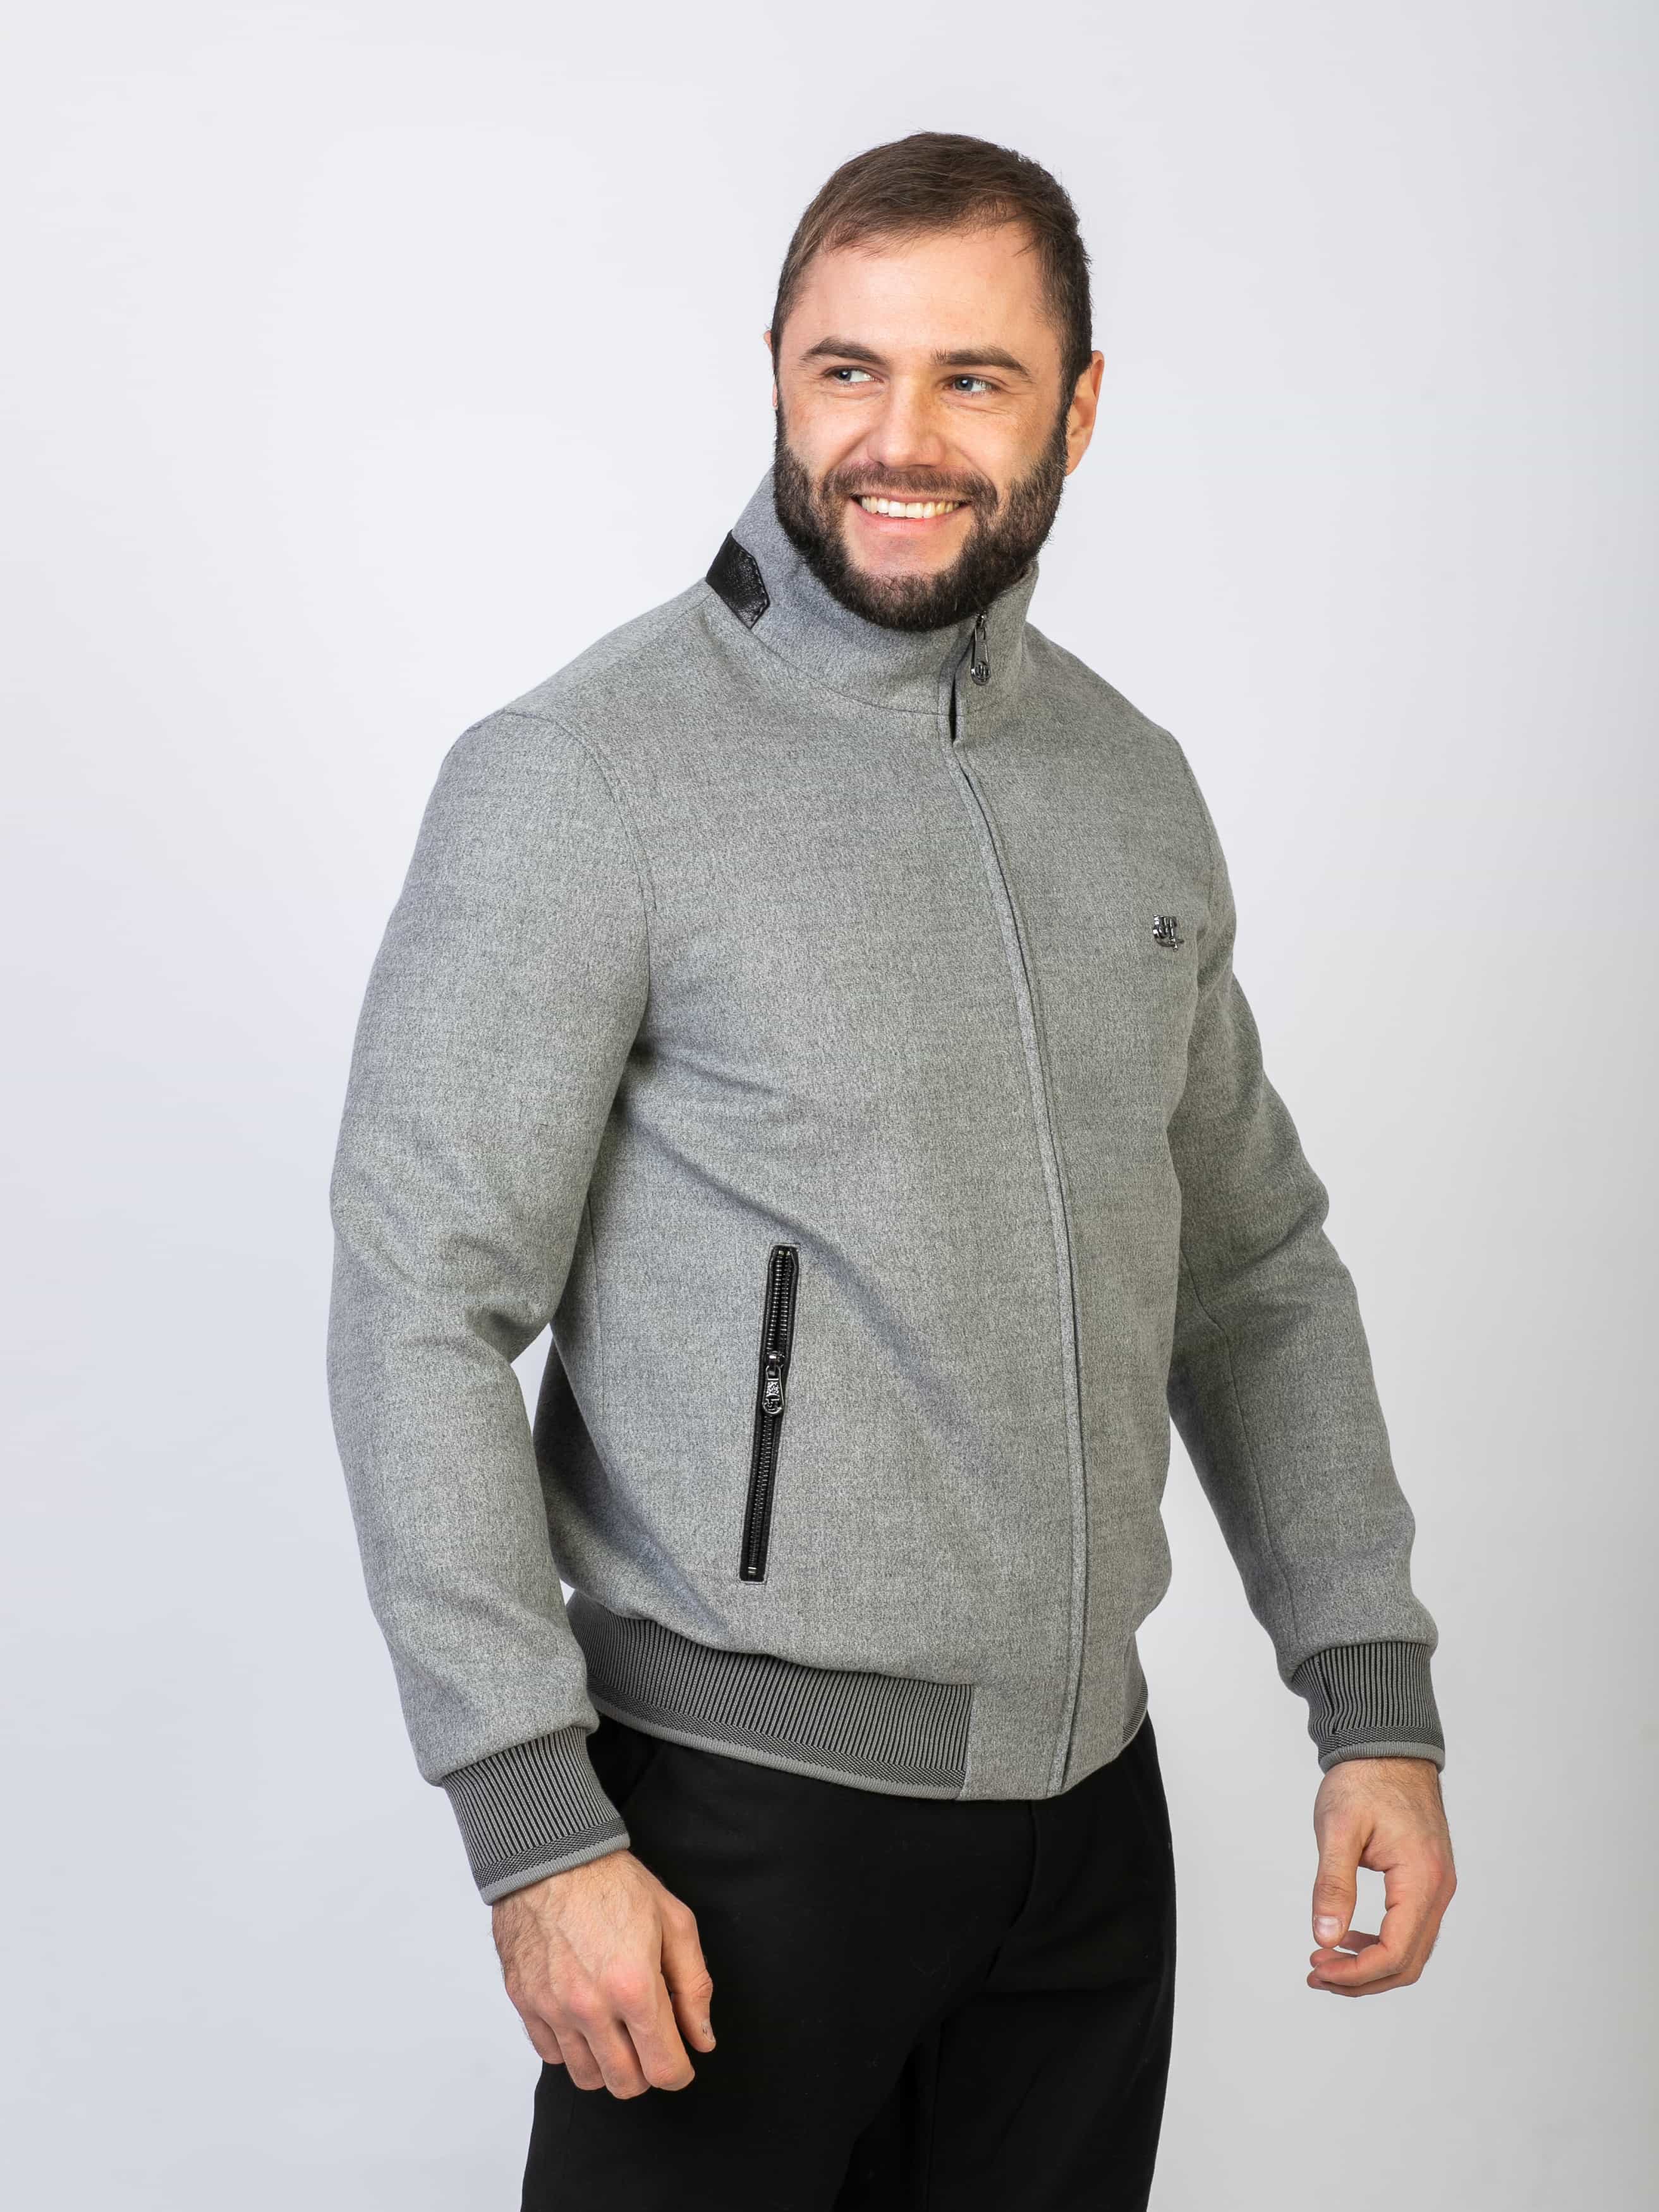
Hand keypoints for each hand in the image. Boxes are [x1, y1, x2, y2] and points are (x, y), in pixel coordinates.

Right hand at [492, 1847, 716, 2094]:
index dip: (680, 2072)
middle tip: (650, 2043)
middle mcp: (591, 2007)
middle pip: (625, 2084)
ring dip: (608, 2064)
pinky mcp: (525, 2003)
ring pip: (586, 2077)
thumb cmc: (614, 1883)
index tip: (681, 2060)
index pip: (664, 2069)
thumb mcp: (675, 1922)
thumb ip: (694, 1986)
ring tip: (617, 2031)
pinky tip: (585, 2019)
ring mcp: (553, 2009)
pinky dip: (572, 2048)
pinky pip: (552, 2055)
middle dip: (646, 2073)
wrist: (552, 1857)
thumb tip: (701, 2039)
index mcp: (634, 1987)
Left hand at [1306, 1756, 1456, 1996]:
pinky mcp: (1428, 1881)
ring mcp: (1437, 1886)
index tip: (1318, 1967)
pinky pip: (1410, 1928)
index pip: (1395, 1952)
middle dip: (1361, 1978)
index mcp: (1421, 1879)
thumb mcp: (1337, 1828)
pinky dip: (1380, 1944)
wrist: (1387, 1747)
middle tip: (1317, 1973)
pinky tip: (1347, 1937)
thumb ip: (1333, 1885)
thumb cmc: (1363, 1780)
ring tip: (1326, 1962)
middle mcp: (1439, 1889)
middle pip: (1407, 1963)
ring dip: (1370, 1966)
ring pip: (1411, 1951)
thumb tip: (1325, 1938)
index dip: (1356, 1972)